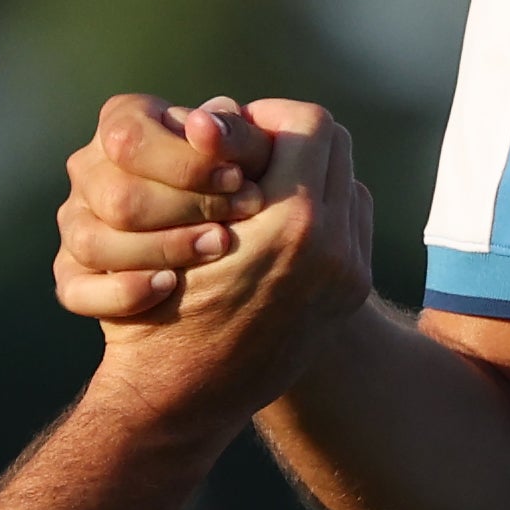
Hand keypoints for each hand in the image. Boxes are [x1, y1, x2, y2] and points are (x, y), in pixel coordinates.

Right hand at [57, 92, 272, 320]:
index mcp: (122, 125)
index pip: (129, 138)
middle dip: (186, 210)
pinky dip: (124, 292)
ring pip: (93, 243)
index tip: (236, 179)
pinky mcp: (73, 276)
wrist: (237, 252)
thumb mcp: (249, 158)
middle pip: (117, 196)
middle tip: (240, 216)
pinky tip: (169, 285)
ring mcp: (75, 223)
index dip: (185, 163)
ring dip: (163, 248)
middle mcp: (88, 170)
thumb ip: (234, 136)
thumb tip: (205, 124)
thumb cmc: (238, 188)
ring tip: (216, 248)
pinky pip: (77, 290)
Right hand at [63, 93, 373, 429]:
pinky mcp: (350, 292)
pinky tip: (274, 223)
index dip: (266, 117)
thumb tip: (220, 112)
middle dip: (292, 140)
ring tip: (259, 189)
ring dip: (308, 173)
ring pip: (348, 181)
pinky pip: (351, 220)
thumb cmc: (159, 302)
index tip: (233, 134)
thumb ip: (210, 165)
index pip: (309, 123)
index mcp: (292, 222)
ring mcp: (348, 273)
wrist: (182, 396)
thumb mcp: (174, 223)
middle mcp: (333, 247)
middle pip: (338, 146)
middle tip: (247, 155)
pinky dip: (319, 208)